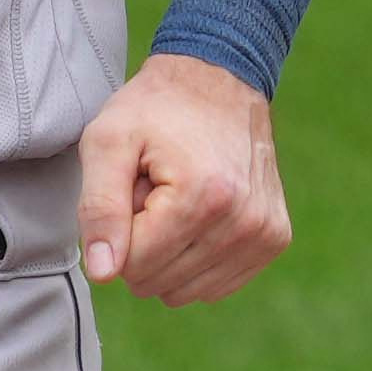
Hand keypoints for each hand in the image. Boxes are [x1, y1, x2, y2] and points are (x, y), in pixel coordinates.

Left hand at [76, 52, 291, 302]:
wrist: (218, 79)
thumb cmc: (156, 109)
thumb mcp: (107, 142)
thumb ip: (98, 209)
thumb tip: (103, 274)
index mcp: (203, 197)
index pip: (133, 266)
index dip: (120, 229)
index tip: (135, 188)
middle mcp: (243, 222)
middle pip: (157, 281)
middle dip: (144, 242)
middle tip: (154, 191)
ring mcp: (264, 234)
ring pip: (184, 292)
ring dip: (169, 252)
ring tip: (175, 200)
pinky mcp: (273, 240)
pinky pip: (214, 286)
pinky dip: (196, 259)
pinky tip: (198, 215)